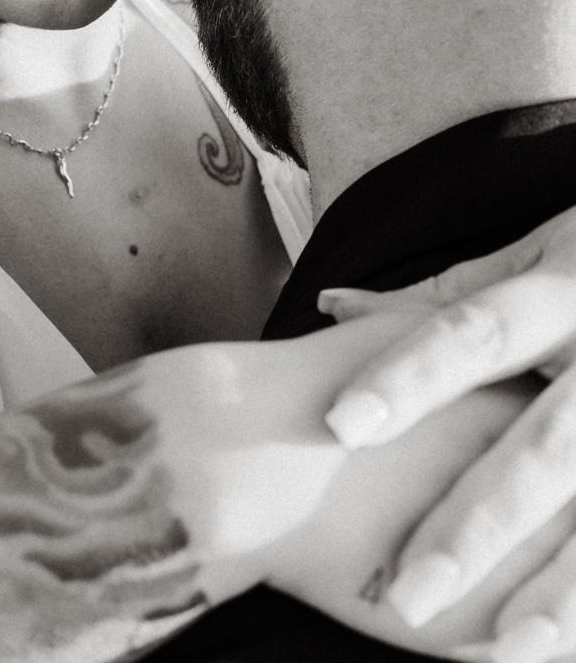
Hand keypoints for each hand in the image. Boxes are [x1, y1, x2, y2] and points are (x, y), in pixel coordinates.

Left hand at [316, 205, 575, 660]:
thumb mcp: (535, 258)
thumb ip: (439, 296)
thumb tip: (330, 304)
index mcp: (562, 291)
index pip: (474, 331)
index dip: (410, 375)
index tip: (340, 424)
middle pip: (544, 448)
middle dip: (478, 524)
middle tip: (406, 590)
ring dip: (558, 591)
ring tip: (496, 649)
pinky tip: (566, 649)